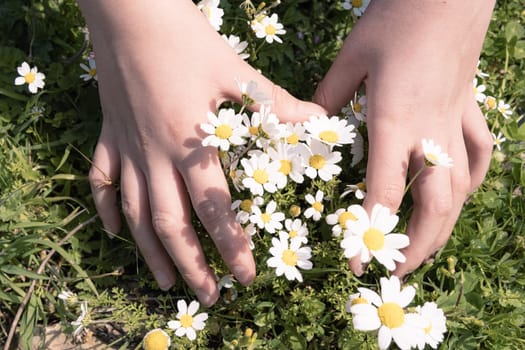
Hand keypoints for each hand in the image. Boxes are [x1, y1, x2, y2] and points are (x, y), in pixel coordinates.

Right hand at [79, 0, 325, 305]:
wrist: (130, 13)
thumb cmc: (185, 39)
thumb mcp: (234, 70)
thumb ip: (275, 103)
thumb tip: (320, 123)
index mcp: (188, 142)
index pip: (214, 208)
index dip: (232, 245)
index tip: (247, 276)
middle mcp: (155, 154)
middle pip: (171, 224)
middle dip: (191, 265)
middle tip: (209, 296)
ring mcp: (127, 147)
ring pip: (135, 213)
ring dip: (150, 252)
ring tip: (166, 282)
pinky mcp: (108, 135)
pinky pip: (101, 181)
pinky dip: (105, 209)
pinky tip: (113, 232)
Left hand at [314, 0, 494, 276]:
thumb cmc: (396, 21)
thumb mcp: (351, 60)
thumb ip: (328, 100)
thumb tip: (310, 127)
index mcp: (395, 122)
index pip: (383, 191)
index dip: (371, 232)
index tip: (357, 265)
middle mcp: (430, 133)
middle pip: (434, 205)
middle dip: (418, 247)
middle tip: (395, 271)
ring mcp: (455, 124)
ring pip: (460, 190)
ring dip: (444, 227)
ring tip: (426, 250)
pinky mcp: (470, 112)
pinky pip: (478, 157)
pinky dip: (470, 183)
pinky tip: (460, 196)